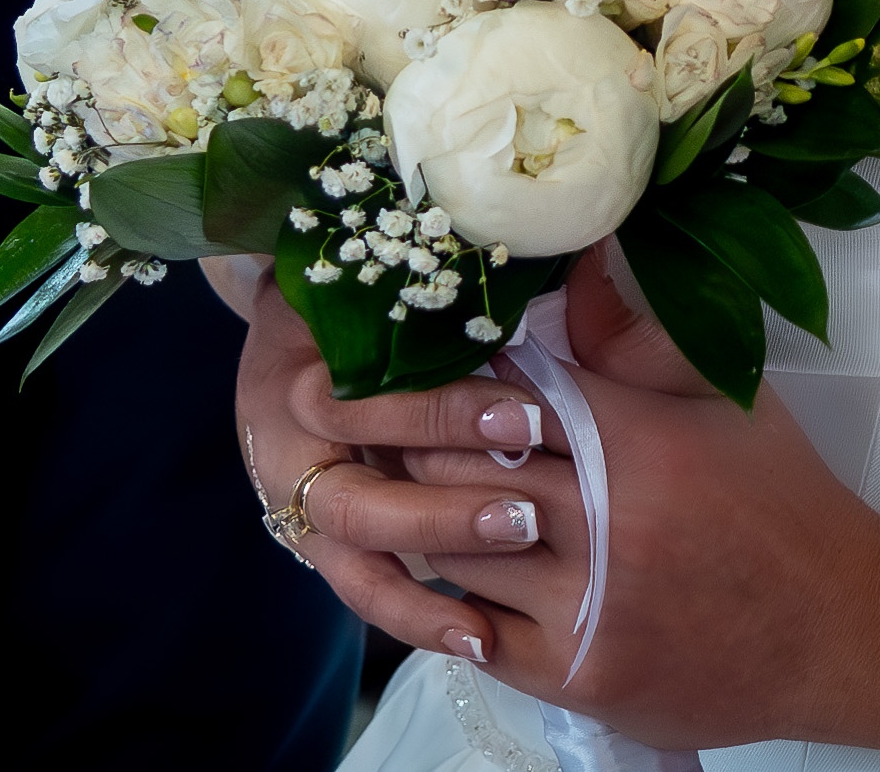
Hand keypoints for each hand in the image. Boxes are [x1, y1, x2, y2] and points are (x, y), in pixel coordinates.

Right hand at [229, 269, 556, 664]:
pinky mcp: (321, 541)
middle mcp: (292, 423)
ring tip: (509, 580)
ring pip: (357, 542)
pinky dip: (419, 615)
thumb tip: (588, 240)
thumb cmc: (374, 296)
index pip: (368, 392)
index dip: (445, 412)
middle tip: (528, 513)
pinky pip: (363, 588)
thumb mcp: (411, 274)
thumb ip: (489, 277)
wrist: (301, 324)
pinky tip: (479, 638)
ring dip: (436, 558)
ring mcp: (302, 486)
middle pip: (358, 483)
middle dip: (443, 502)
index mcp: (309, 349)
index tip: (528, 420)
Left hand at [268, 254, 879, 751]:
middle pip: (456, 468)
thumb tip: (574, 257)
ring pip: (455, 549)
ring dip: (410, 521)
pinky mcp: (580, 672)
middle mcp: (602, 517)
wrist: (842, 626)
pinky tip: (421, 577)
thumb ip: (632, 336)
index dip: (431, 379)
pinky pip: (477, 634)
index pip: (495, 393)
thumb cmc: (781, 497)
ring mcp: (587, 603)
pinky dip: (443, 604)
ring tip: (367, 489)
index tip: (380, 361)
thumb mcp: (717, 395)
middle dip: (397, 443)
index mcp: (630, 436)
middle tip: (338, 420)